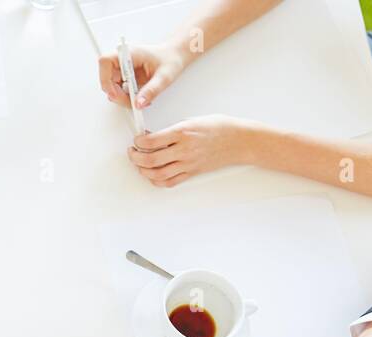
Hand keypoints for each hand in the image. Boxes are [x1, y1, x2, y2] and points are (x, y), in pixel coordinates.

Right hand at [98, 41, 186, 108]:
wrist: (175, 57)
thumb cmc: (171, 59)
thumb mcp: (164, 76)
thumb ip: (151, 90)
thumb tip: (139, 103)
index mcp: (129, 53)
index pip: (105, 62)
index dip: (105, 78)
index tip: (115, 93)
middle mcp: (123, 59)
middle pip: (107, 78)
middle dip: (117, 94)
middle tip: (132, 102)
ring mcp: (124, 68)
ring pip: (112, 86)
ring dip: (122, 97)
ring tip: (140, 100)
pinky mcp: (127, 77)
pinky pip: (120, 89)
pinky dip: (127, 97)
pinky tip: (139, 98)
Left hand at [128, 115, 247, 187]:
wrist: (239, 140)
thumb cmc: (219, 127)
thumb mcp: (192, 120)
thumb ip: (172, 130)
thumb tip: (153, 137)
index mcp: (183, 133)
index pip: (151, 141)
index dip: (138, 142)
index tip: (136, 140)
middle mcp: (184, 150)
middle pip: (151, 160)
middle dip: (136, 157)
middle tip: (132, 152)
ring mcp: (188, 164)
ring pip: (157, 174)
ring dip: (144, 170)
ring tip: (140, 164)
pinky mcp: (192, 173)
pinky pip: (170, 182)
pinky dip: (157, 180)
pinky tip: (153, 175)